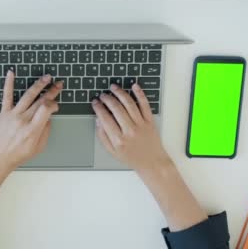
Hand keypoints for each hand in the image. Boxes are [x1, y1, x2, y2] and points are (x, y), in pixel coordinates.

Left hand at [0, 71, 62, 171]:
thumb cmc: (18, 154)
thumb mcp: (38, 148)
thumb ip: (45, 131)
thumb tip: (48, 118)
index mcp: (32, 130)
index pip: (46, 109)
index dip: (54, 104)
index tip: (56, 105)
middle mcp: (23, 120)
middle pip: (40, 101)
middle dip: (51, 91)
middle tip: (58, 84)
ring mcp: (13, 115)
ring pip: (28, 96)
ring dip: (38, 85)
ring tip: (46, 77)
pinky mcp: (4, 113)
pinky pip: (7, 96)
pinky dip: (8, 83)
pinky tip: (11, 73)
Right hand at [93, 83, 206, 230]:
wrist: (152, 162)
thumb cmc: (132, 157)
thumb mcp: (112, 152)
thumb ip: (103, 136)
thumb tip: (98, 120)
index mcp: (118, 139)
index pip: (105, 118)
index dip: (98, 108)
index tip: (95, 102)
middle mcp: (129, 130)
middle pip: (116, 108)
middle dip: (107, 98)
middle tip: (103, 95)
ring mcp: (141, 124)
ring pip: (129, 103)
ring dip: (120, 93)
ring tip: (114, 87)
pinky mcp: (150, 121)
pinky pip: (144, 104)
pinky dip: (140, 94)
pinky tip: (134, 86)